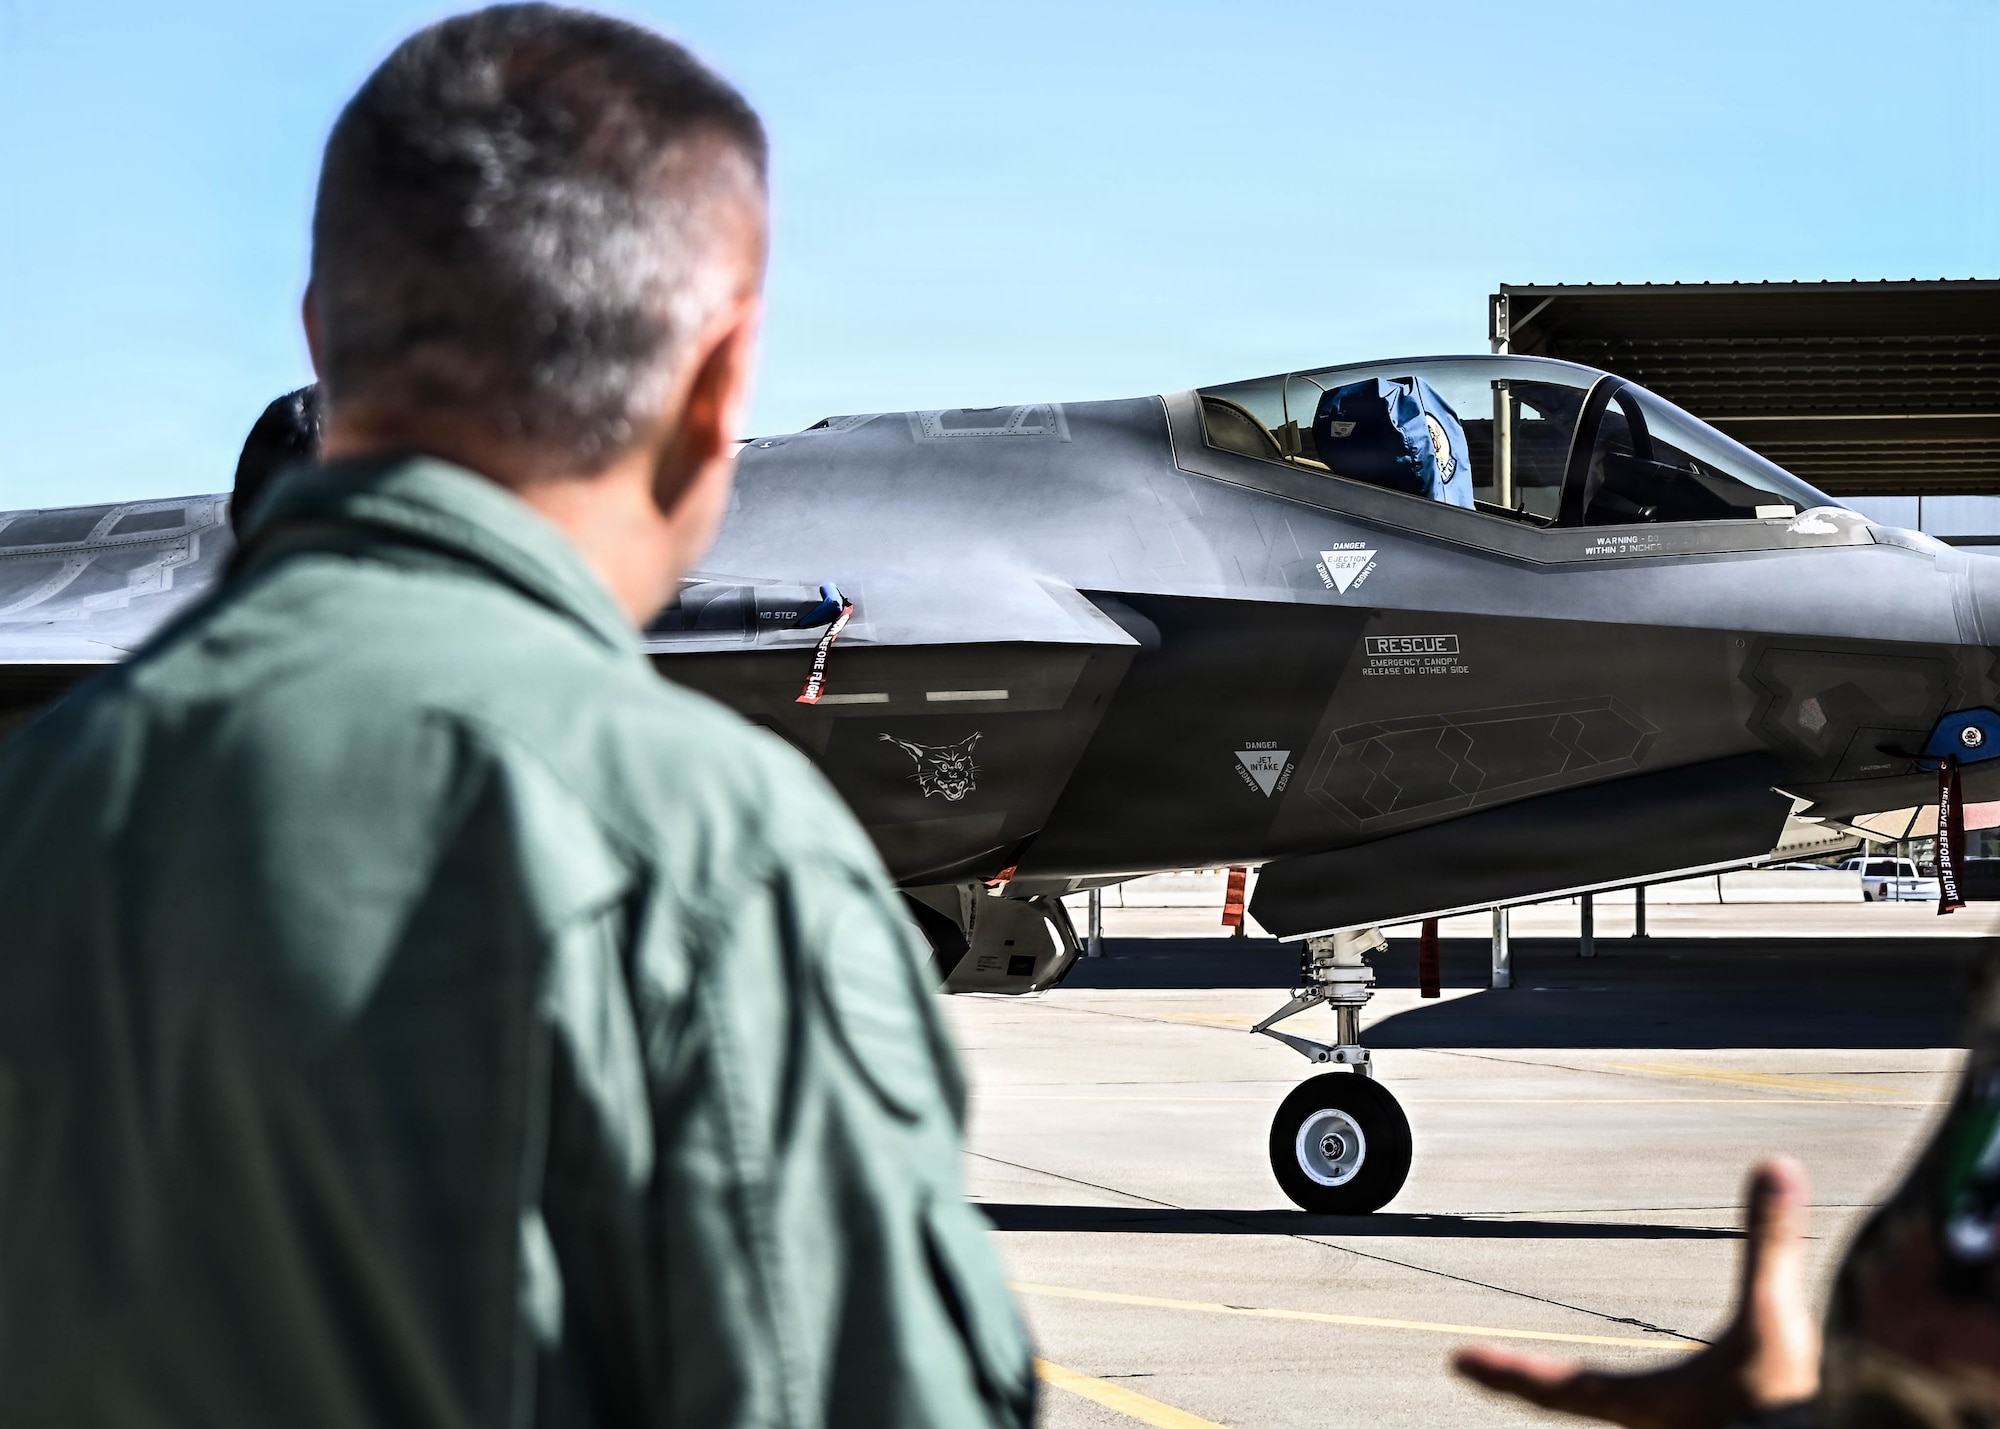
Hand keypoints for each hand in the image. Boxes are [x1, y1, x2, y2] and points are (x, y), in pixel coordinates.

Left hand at [1454, 1158, 1819, 1427]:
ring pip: (1615, 1415)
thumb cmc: (1786, 1413)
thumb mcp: (1773, 1323)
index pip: (1557, 1387)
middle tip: (1485, 1371)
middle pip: (1575, 1402)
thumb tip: (1773, 1168)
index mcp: (1647, 1404)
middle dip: (1535, 1386)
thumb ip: (1769, 1247)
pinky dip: (1636, 1405)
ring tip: (1561, 1383)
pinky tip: (1661, 1401)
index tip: (1459, 1361)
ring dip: (1586, 1396)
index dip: (1508, 1371)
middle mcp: (1655, 1427)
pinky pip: (1660, 1421)